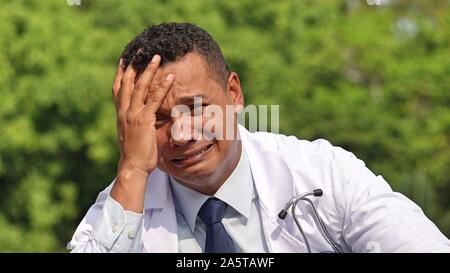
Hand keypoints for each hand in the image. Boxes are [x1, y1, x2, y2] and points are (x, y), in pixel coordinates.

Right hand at [110, 55, 173, 211]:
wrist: (132, 167)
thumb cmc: (134, 154)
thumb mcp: (131, 135)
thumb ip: (133, 124)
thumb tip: (139, 120)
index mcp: (120, 114)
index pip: (118, 89)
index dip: (120, 73)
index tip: (124, 60)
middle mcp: (124, 111)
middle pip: (127, 82)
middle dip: (134, 64)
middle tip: (140, 50)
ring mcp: (133, 114)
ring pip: (140, 86)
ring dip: (149, 70)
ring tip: (157, 57)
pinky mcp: (143, 120)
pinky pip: (154, 99)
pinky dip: (162, 87)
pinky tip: (170, 77)